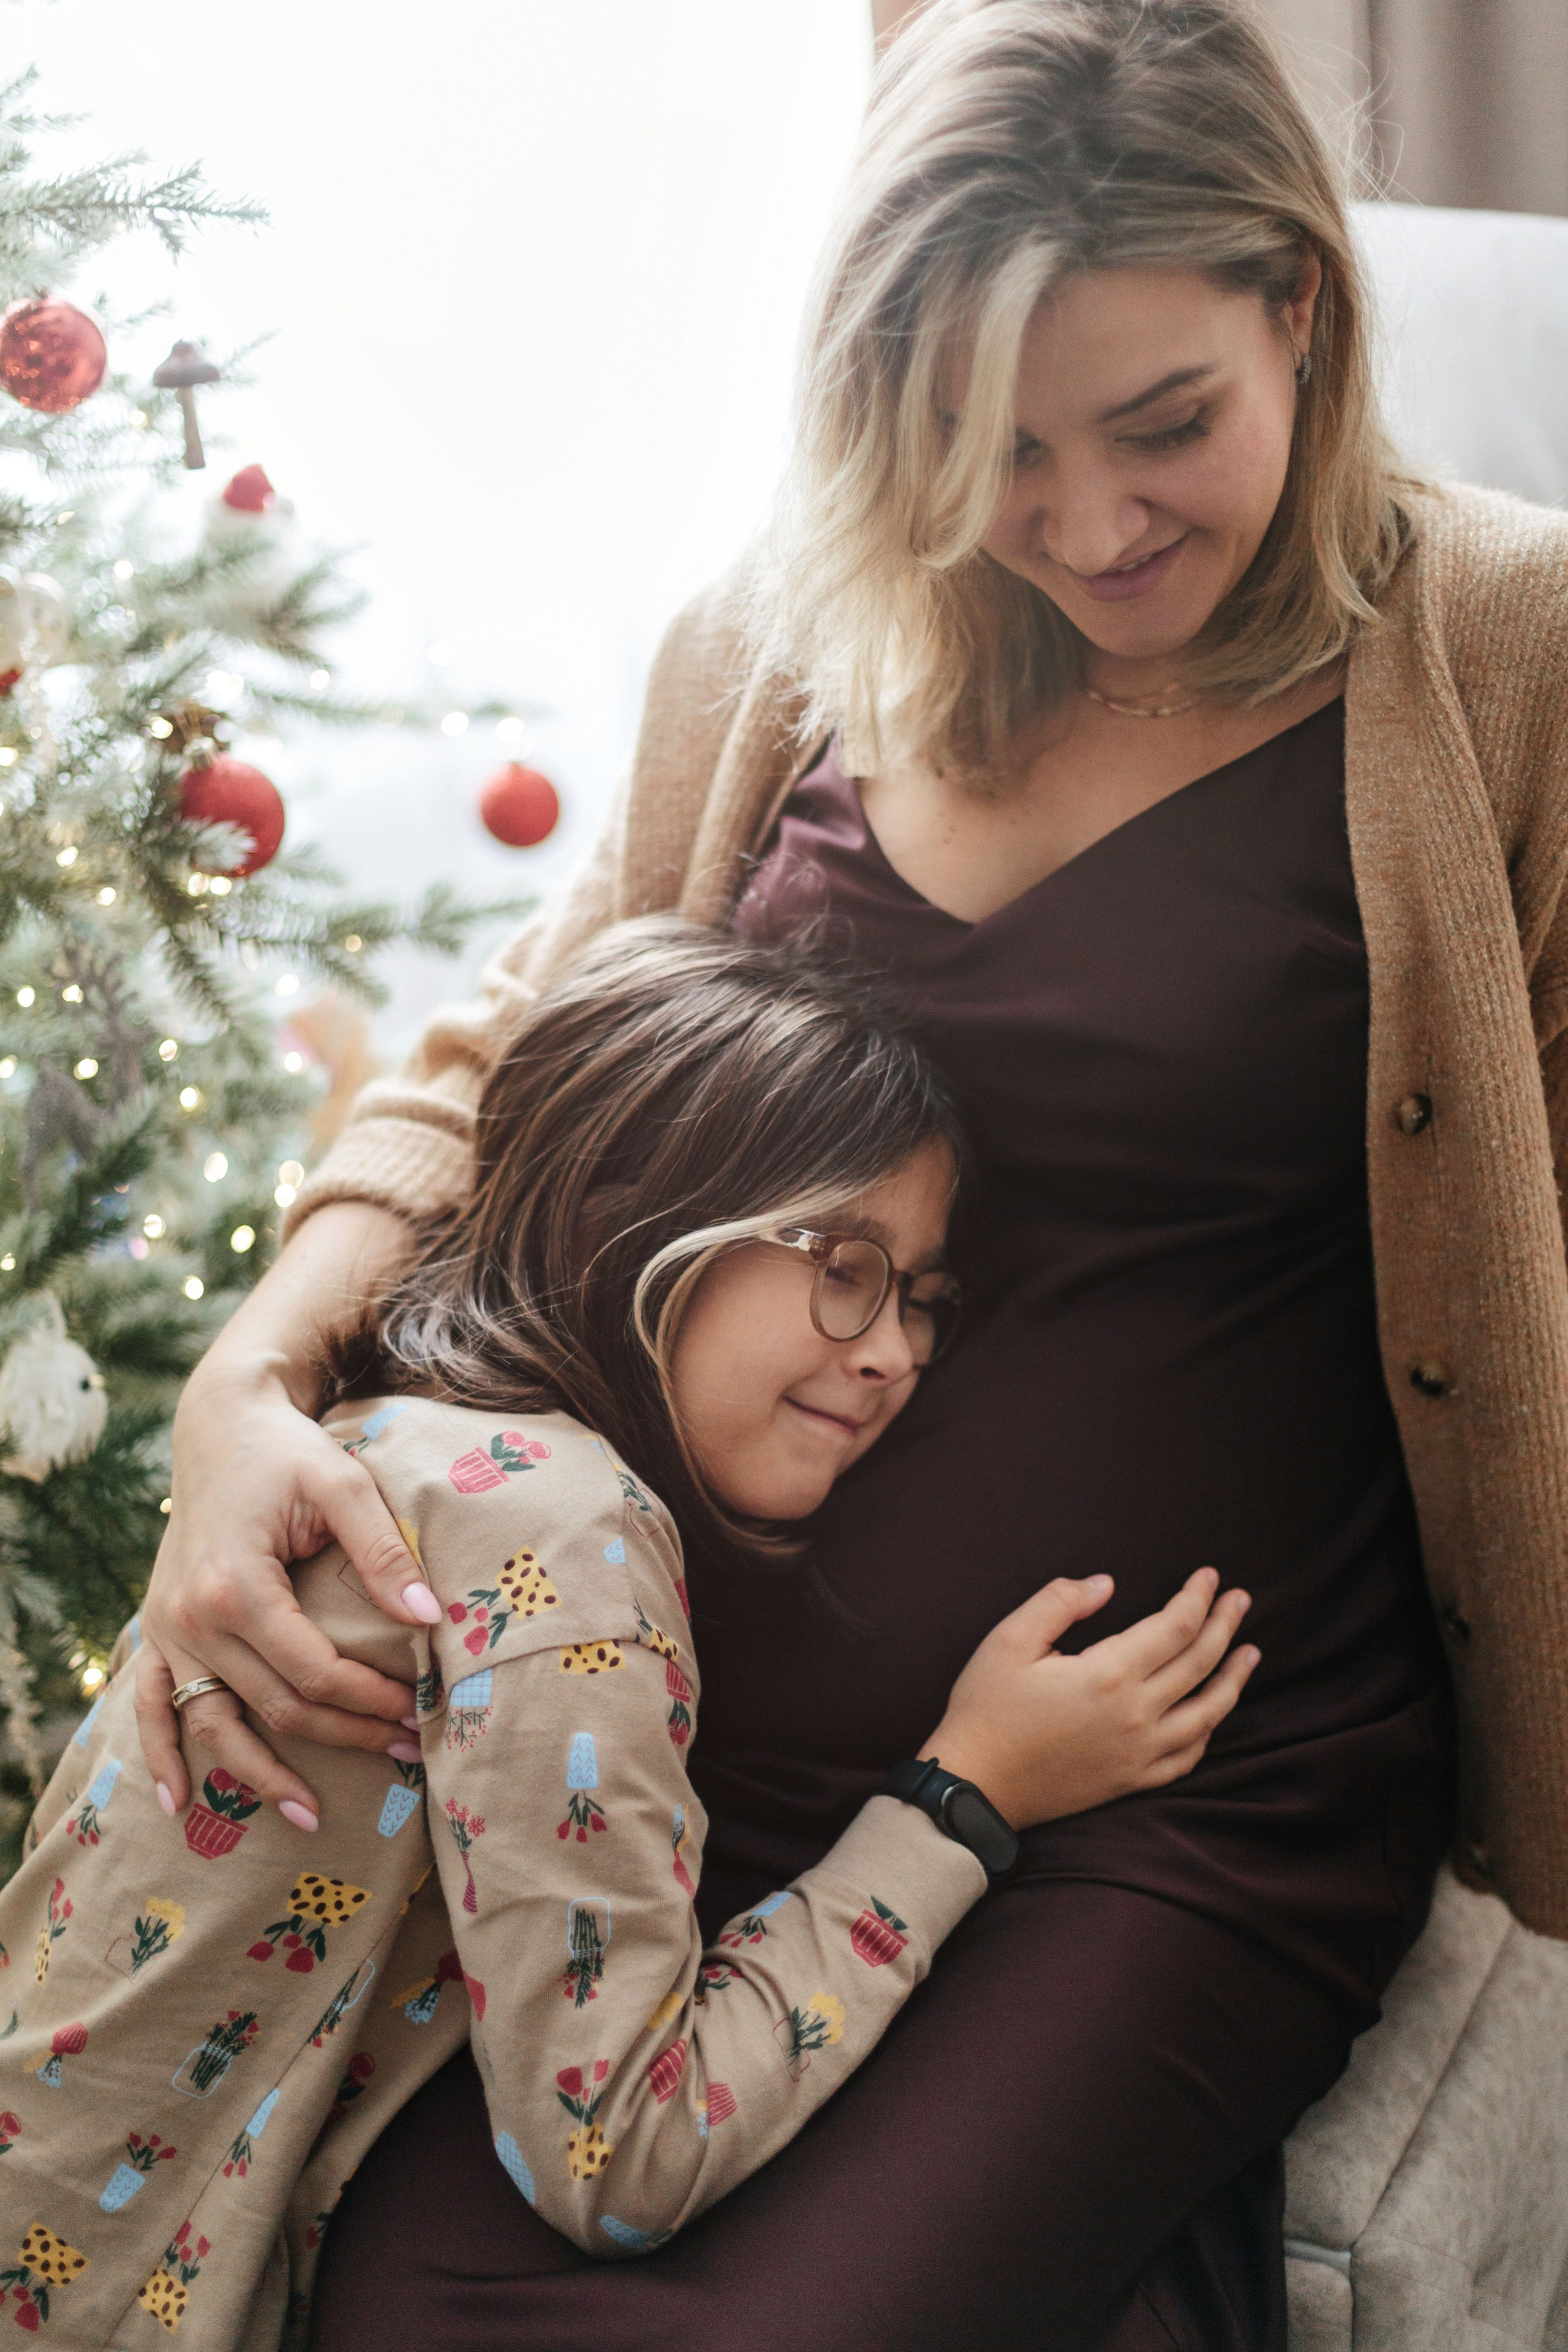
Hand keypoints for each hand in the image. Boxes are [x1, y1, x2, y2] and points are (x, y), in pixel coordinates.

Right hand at [134, 1357, 434, 1826]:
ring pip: (217, 1721)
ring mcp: (167, 1628)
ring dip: (261, 1774)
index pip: (314, 1671)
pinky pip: (153, 1706)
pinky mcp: (158, 1627)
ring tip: (313, 1816)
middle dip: (343, 1735)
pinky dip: (161, 1756)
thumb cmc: (289, 1451)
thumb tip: (430, 1619)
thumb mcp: (343, 1486)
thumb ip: (384, 1554)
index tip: (417, 1711)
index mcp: (238, 1586)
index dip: (369, 1700)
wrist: (221, 1422)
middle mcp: (193, 1617)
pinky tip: (178, 1803)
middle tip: (402, 1751)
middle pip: (274, 1704)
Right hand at [922, 1567, 1257, 1828]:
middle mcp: (1136, 1715)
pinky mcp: (1132, 1780)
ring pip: (1207, 1713)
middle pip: (1200, 1663)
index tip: (1209, 1575)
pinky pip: (1188, 1755)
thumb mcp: (1008, 1640)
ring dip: (1233, 1678)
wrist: (976, 1786)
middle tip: (1240, 1599)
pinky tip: (1214, 1713)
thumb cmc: (987, 1709)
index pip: (1175, 1626)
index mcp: (1109, 1675)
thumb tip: (1106, 1584)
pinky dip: (1209, 1729)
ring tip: (1249, 1653)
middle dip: (1224, 1625)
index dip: (1197, 1597)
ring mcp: (1139, 1753)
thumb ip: (1059, 1602)